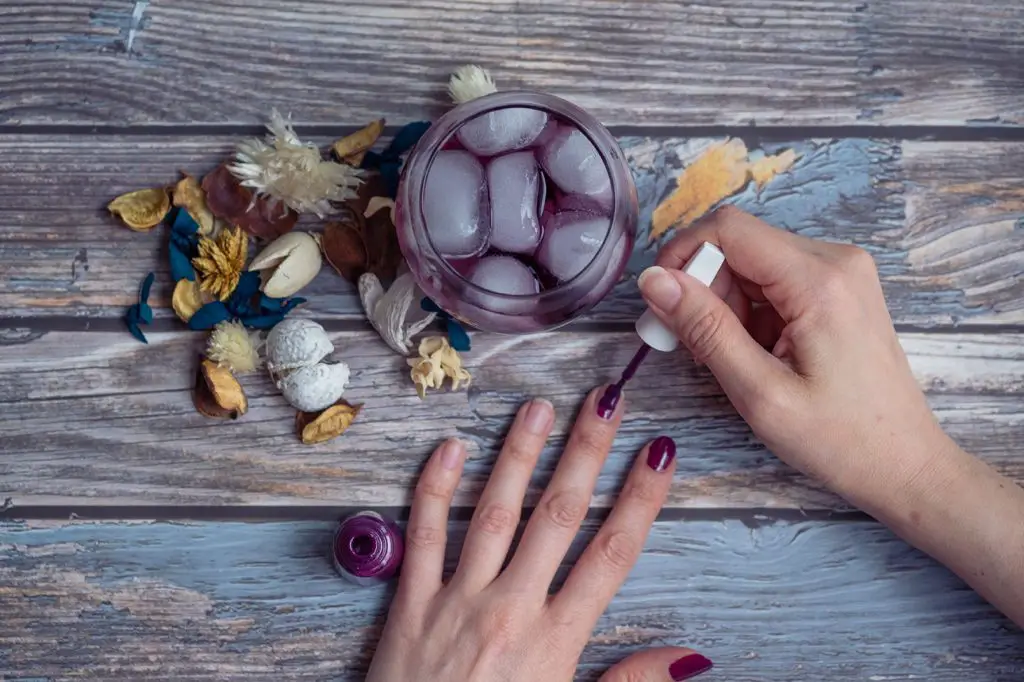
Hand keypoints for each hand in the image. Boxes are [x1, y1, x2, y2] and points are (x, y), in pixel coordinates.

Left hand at [366, 391, 712, 681]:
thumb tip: (690, 657)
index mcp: (556, 642)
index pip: (611, 556)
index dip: (640, 501)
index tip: (659, 454)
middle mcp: (510, 609)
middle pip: (559, 517)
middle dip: (586, 454)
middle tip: (606, 402)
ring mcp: (456, 601)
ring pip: (495, 513)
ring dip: (520, 456)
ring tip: (539, 408)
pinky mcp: (411, 605)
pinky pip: (423, 536)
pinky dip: (434, 489)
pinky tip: (451, 447)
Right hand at [639, 206, 948, 498]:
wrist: (903, 464)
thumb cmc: (839, 439)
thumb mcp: (758, 391)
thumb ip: (704, 328)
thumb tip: (653, 279)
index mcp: (819, 279)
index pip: (728, 228)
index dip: (682, 256)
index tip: (662, 304)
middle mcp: (835, 261)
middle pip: (739, 244)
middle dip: (703, 288)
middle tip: (695, 347)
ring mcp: (841, 273)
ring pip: (752, 263)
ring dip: (725, 304)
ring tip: (728, 358)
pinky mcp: (839, 289)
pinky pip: (774, 281)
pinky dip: (749, 312)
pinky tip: (754, 354)